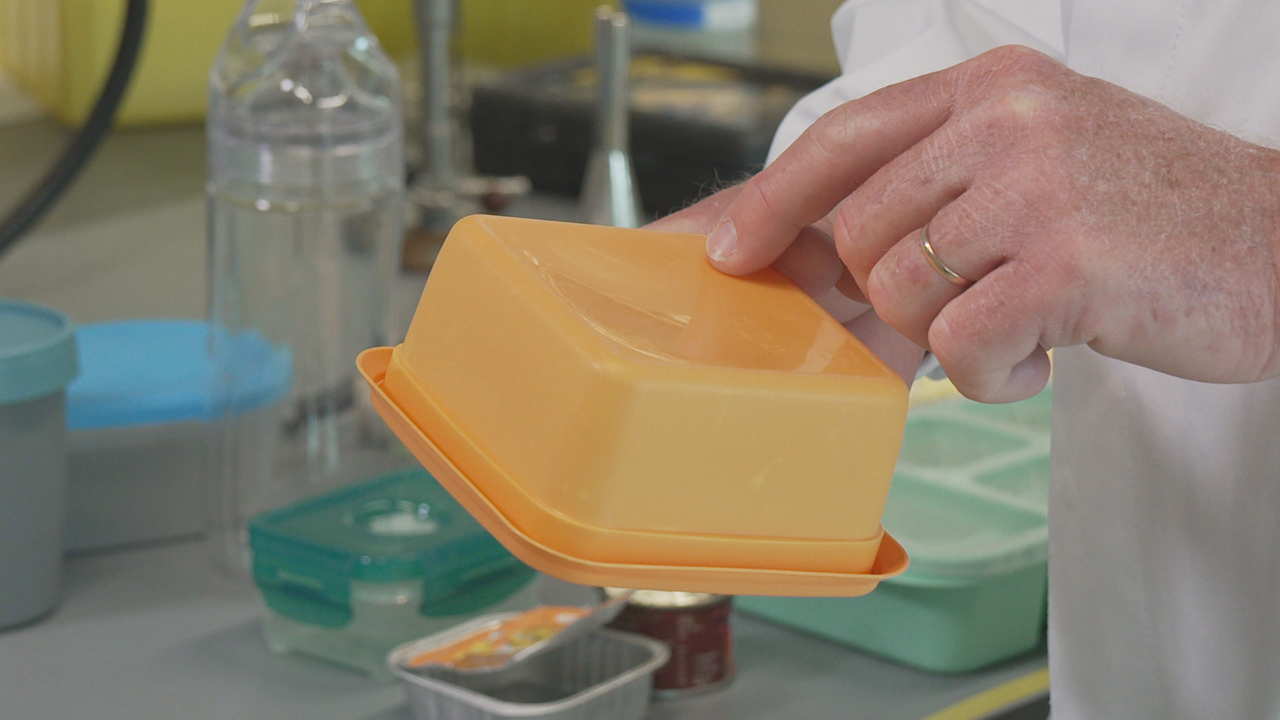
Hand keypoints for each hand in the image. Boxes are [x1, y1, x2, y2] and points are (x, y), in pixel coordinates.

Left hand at [701, 45, 1279, 401]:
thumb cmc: (1157, 217)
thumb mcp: (1046, 155)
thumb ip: (949, 177)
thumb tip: (836, 240)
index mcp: (995, 86)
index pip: (846, 136)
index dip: (776, 199)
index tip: (733, 250)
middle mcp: (1009, 120)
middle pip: (863, 232)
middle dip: (896, 296)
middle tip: (966, 309)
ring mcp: (1038, 185)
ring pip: (903, 289)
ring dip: (948, 337)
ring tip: (1019, 327)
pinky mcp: (1067, 262)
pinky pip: (960, 344)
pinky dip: (988, 373)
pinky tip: (1041, 357)